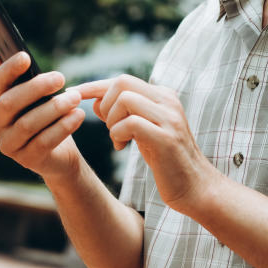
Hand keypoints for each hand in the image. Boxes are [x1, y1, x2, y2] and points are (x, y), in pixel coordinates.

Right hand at [0, 38, 85, 179]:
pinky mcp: (27, 160)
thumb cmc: (43, 115)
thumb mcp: (30, 91)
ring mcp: (9, 145)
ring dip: (54, 108)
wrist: (57, 152)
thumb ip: (13, 70)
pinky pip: (44, 142)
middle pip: (9, 103)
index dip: (9, 69)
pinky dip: (63, 127)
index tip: (26, 57)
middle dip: (36, 88)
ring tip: (75, 98)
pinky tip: (78, 115)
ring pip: (28, 123)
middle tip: (61, 77)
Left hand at [72, 75, 218, 213]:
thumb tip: (95, 101)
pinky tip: (122, 147)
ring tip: (118, 139)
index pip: (122, 80)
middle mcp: (168, 100)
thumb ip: (124, 114)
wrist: (195, 187)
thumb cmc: (166, 160)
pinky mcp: (166, 138)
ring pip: (125, 99)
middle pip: (121, 82)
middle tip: (108, 126)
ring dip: (112, 121)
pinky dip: (118, 134)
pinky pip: (130, 124)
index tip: (72, 93)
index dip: (94, 86)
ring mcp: (169, 118)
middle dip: (104, 104)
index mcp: (163, 96)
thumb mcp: (143, 131)